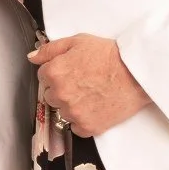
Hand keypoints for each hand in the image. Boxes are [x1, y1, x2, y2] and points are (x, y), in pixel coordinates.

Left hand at [29, 34, 149, 137]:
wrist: (136, 73)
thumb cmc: (109, 55)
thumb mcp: (78, 42)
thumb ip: (51, 50)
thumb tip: (32, 57)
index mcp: (54, 73)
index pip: (43, 77)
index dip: (58, 72)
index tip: (73, 71)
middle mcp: (60, 95)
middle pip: (51, 96)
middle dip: (63, 90)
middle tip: (83, 82)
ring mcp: (73, 113)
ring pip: (63, 113)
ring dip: (72, 106)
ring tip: (92, 94)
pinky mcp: (87, 126)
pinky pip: (76, 127)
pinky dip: (84, 120)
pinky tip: (95, 107)